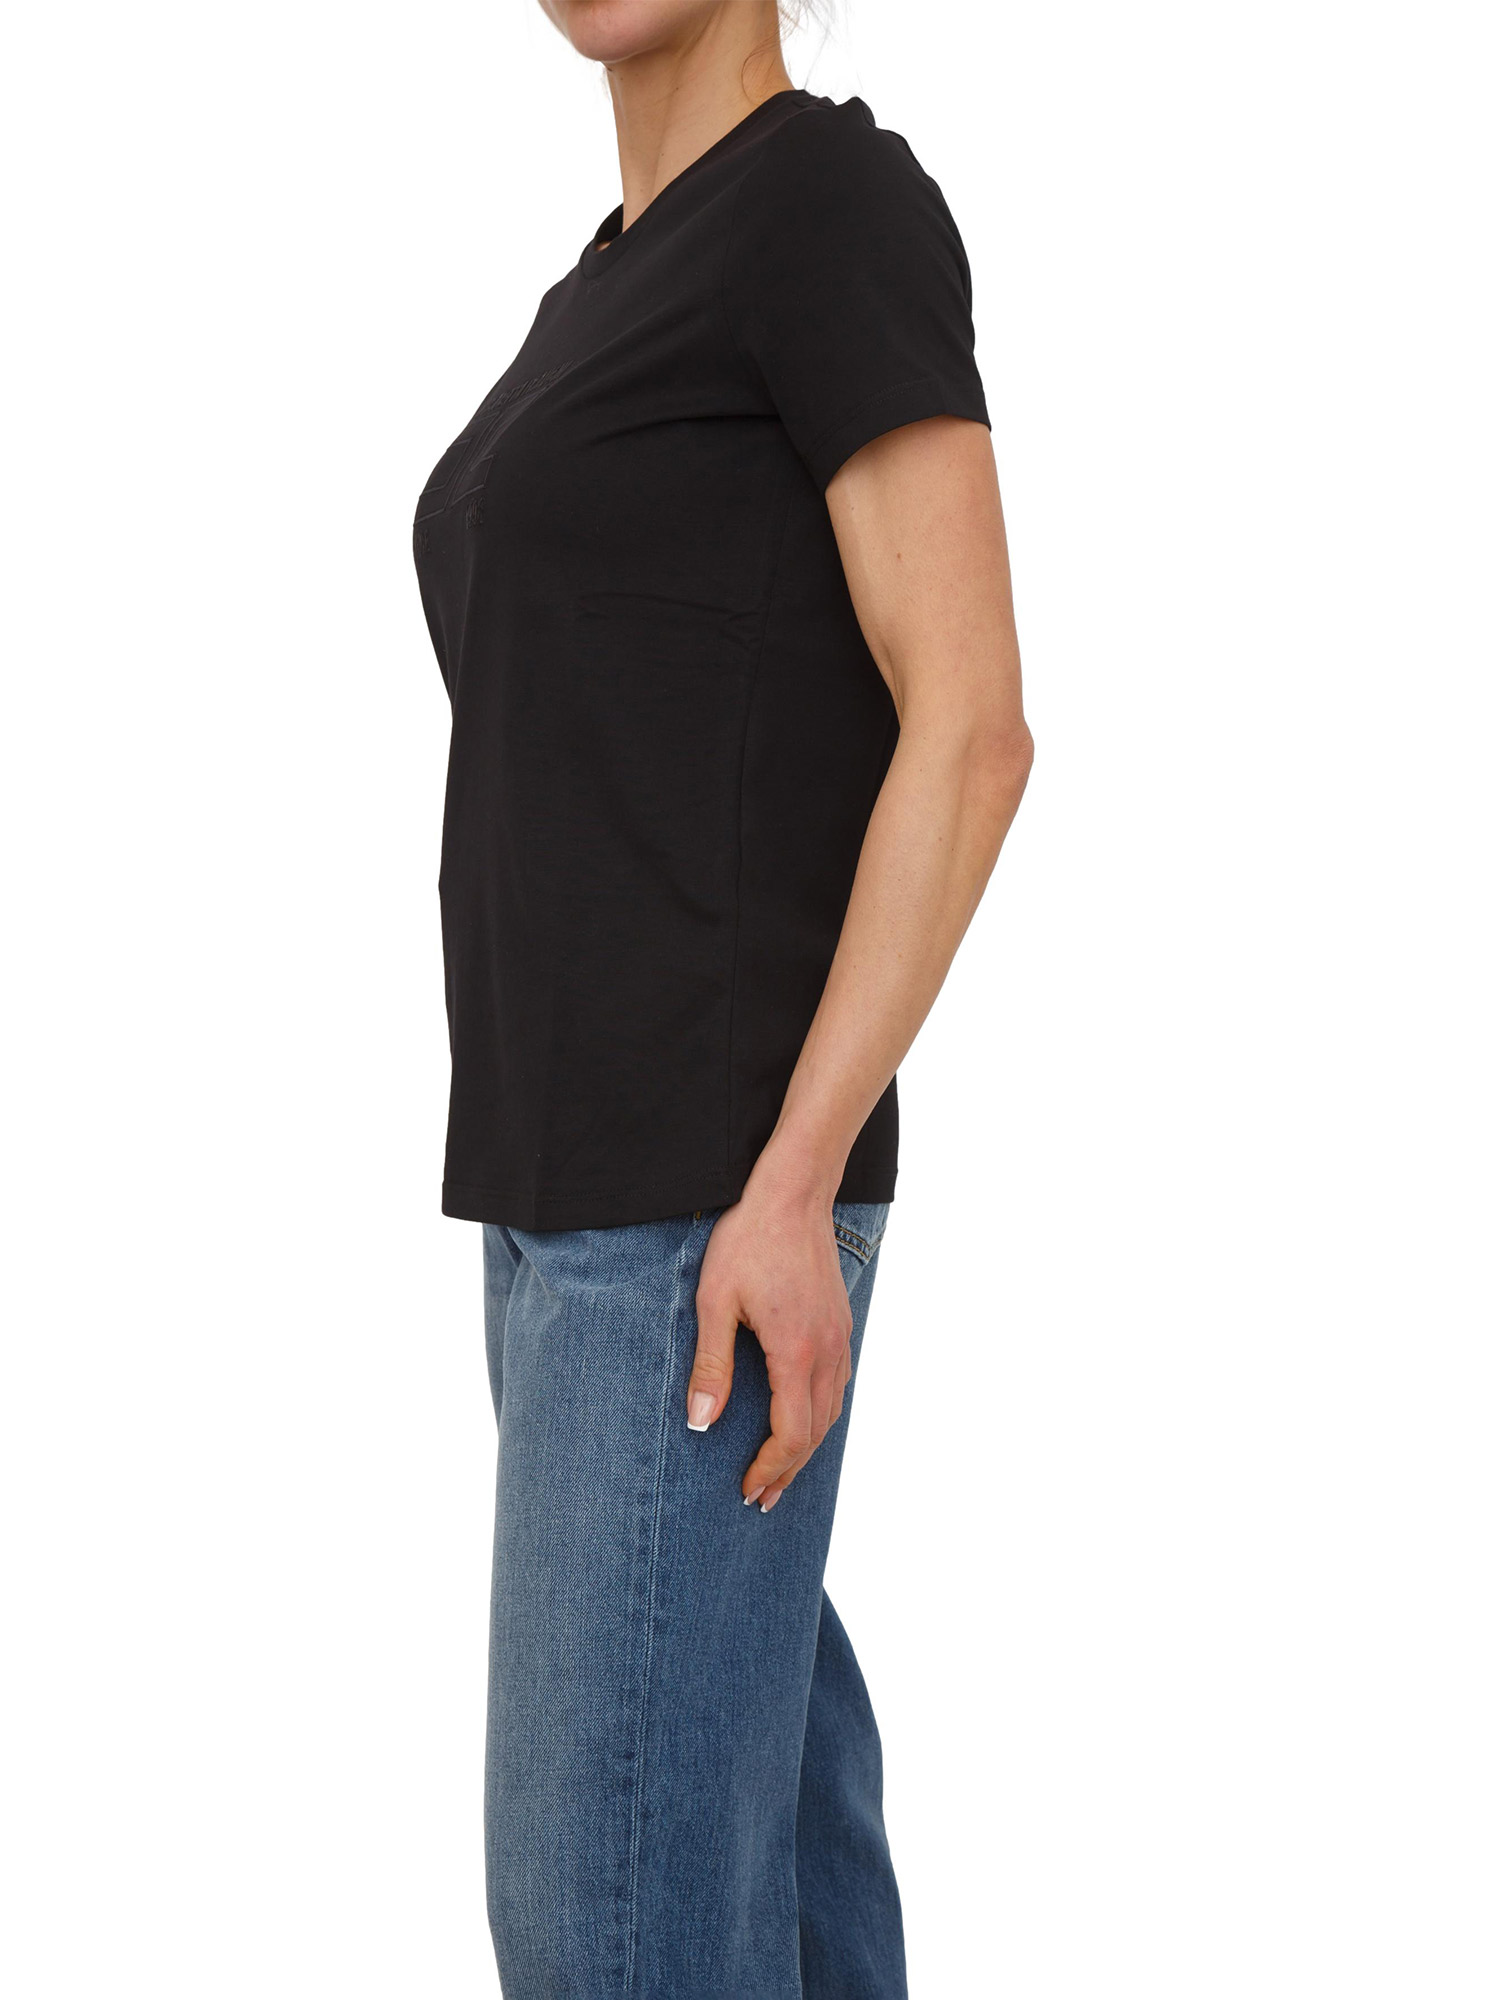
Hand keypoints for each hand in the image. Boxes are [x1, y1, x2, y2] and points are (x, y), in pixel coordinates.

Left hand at [687, 1158, 853, 1511]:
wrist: (794, 1192)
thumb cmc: (748, 1240)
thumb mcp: (715, 1301)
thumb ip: (711, 1365)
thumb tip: (701, 1423)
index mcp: (796, 1352)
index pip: (792, 1433)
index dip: (770, 1468)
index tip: (748, 1490)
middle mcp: (827, 1351)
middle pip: (816, 1431)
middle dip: (789, 1470)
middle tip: (763, 1498)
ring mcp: (839, 1336)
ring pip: (832, 1410)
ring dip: (807, 1446)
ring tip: (781, 1471)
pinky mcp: (839, 1322)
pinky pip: (838, 1385)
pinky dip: (821, 1415)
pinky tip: (804, 1418)